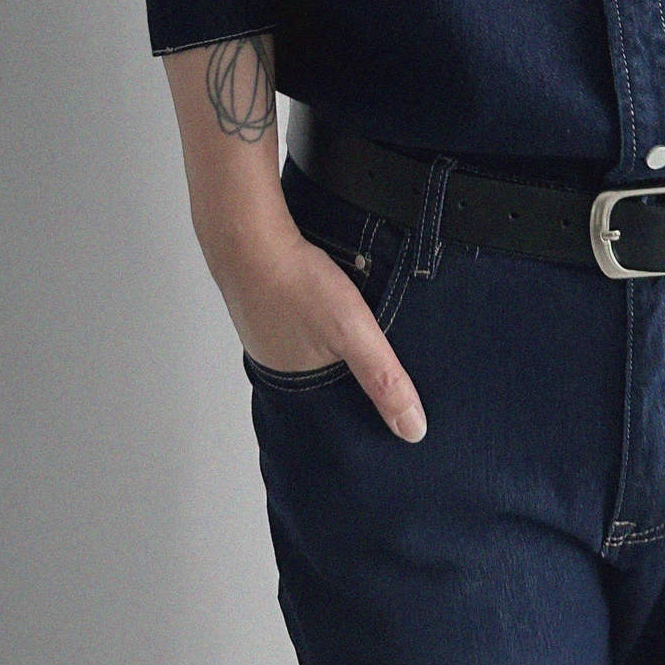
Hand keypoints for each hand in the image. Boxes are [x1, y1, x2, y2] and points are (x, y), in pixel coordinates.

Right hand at [209, 217, 427, 442]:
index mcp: (294, 385)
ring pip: (310, 344)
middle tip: (377, 360)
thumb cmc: (297, 284)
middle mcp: (275, 364)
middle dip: (349, 371)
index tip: (386, 406)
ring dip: (332, 339)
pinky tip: (328, 298)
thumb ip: (383, 379)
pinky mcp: (267, 300)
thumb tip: (413, 430)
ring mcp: (266, 330)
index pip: (333, 411)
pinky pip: (299, 316)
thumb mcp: (353, 334)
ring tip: (355, 329)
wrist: (250, 235)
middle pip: (323, 376)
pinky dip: (316, 312)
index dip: (359, 407)